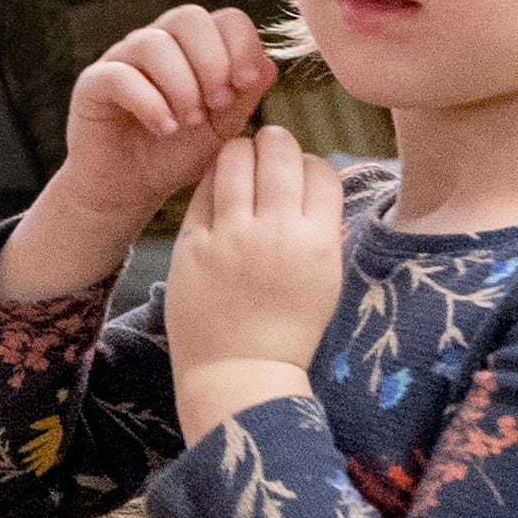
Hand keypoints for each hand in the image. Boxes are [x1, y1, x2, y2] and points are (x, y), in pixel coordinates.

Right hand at [10, 3, 273, 288]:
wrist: (128, 190)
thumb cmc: (176, 155)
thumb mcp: (223, 127)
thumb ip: (245, 96)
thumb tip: (267, 65)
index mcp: (192, 46)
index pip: (225, 19)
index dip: (242, 46)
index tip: (247, 85)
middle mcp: (155, 43)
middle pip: (188, 18)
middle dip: (211, 61)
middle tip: (217, 103)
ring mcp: (120, 60)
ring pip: (153, 44)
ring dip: (181, 84)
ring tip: (190, 121)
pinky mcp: (91, 85)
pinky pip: (119, 76)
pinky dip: (150, 102)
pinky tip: (165, 129)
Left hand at [167, 122, 349, 441]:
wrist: (239, 373)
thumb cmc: (287, 330)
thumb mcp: (325, 278)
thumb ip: (322, 229)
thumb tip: (316, 185)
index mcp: (317, 240)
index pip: (321, 170)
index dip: (311, 165)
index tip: (300, 176)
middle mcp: (275, 231)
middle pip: (280, 152)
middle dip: (276, 143)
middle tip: (269, 150)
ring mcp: (230, 236)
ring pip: (235, 159)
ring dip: (241, 152)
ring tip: (241, 160)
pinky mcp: (191, 245)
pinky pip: (201, 191)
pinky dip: (211, 182)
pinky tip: (216, 189)